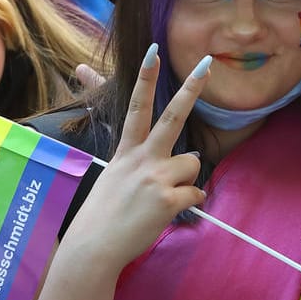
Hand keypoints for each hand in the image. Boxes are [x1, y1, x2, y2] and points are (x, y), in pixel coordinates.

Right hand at [63, 44, 208, 271]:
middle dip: (191, 88)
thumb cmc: (102, 218)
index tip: (153, 51)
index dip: (146, 78)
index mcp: (126, 152)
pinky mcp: (167, 198)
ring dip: (185, 180)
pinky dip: (188, 204)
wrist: (93, 248)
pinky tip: (166, 213)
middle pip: (173, 116)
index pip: (137, 107)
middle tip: (207, 63)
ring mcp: (155, 176)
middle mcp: (141, 158)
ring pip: (192, 164)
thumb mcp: (113, 179)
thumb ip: (142, 165)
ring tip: (161, 197)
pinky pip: (196, 194)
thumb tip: (183, 160)